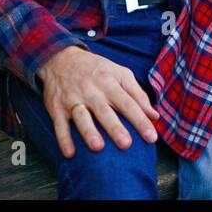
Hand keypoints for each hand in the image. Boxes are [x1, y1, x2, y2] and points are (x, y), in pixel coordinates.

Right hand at [35, 45, 158, 157]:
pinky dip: (63, 138)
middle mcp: (91, 91)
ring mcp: (73, 99)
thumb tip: (154, 116)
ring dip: (88, 131)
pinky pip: (59, 124)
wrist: (61, 58)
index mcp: (109, 82)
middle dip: (115, 127)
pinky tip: (70, 153)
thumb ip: (137, 94)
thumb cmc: (96, 69)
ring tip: (97, 147)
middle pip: (104, 111)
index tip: (151, 137)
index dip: (139, 119)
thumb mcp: (119, 73)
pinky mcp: (57, 107)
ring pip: (81, 116)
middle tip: (126, 144)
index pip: (127, 102)